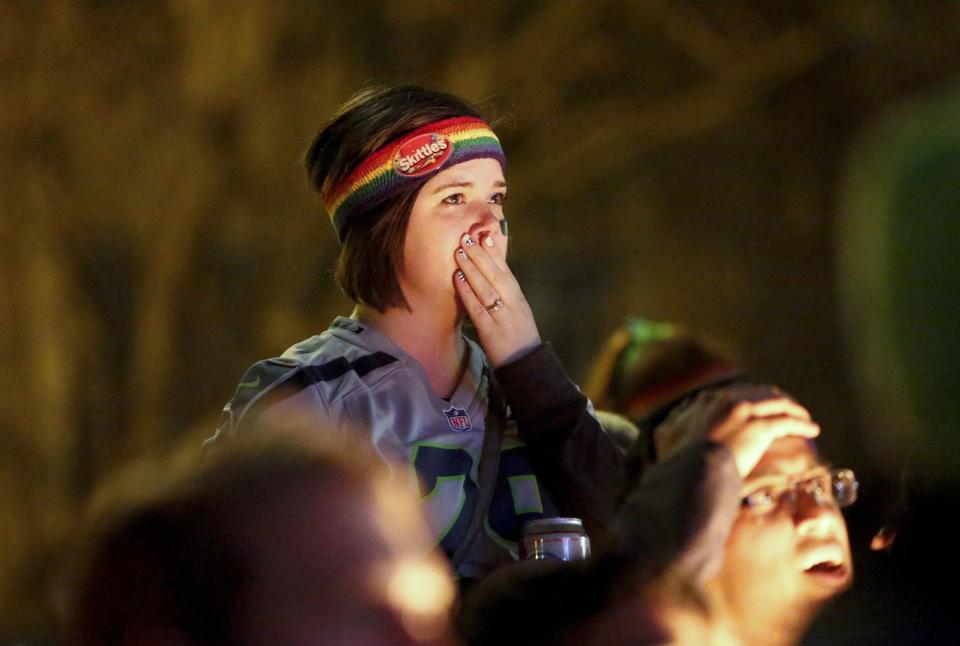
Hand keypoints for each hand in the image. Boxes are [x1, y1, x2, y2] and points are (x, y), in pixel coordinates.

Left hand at [453, 231, 540, 367]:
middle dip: (480, 255)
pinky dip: (467, 291)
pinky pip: (477, 307)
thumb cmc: (519, 341)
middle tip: (467, 237)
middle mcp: (513, 305)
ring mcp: (502, 317)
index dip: (495, 254)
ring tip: (459, 252)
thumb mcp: (518, 315)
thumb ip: (506, 298)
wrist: (527, 367)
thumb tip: (491, 279)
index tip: (486, 236)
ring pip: (485, 288)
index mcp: (519, 300)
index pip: (506, 272)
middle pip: (495, 275)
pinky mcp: (491, 331)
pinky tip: (458, 278)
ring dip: (471, 268)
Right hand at [657, 384, 819, 477]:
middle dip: (781, 400)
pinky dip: (802, 425)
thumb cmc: (691, 465)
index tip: (769, 405)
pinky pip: (787, 422)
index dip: (760, 398)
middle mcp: (729, 399)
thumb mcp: (692, 442)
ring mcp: (745, 411)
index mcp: (712, 400)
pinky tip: (813, 430)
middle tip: (793, 410)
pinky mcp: (760, 426)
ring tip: (806, 419)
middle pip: (764, 393)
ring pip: (779, 404)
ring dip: (796, 410)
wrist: (697, 472)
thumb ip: (701, 434)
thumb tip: (703, 444)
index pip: (742, 392)